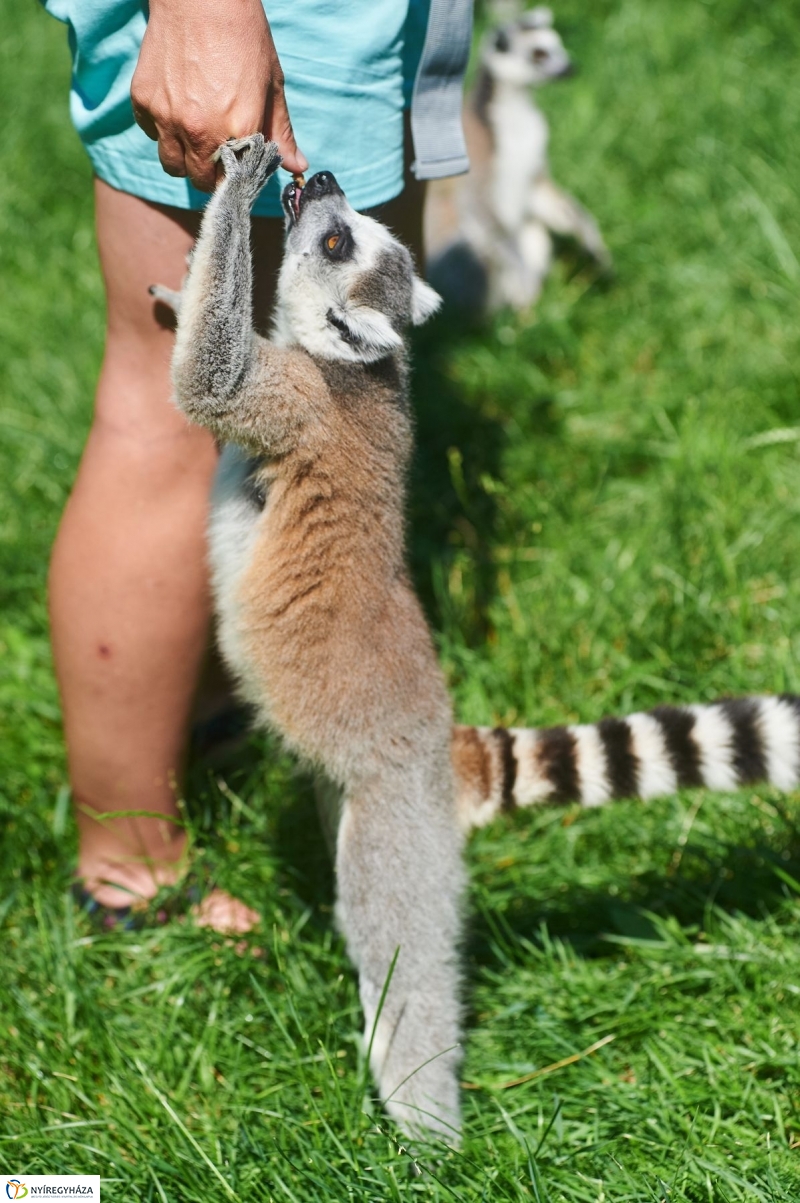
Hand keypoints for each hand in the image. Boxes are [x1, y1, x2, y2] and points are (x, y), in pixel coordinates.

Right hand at [131, 0, 306, 191]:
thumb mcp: (272, 84)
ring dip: (184, 158)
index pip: (233, 182)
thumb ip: (281, 131)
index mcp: (238, 130)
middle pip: (200, 181)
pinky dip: (162, 130)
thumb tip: (297, 165)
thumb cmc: (243, 36)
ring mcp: (167, 118)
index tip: (237, 168)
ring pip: (172, 165)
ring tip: (195, 135)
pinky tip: (177, 108)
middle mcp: (200, 131)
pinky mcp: (144, 101)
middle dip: (210, 173)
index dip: (235, 178)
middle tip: (217, 151)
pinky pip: (151, 134)